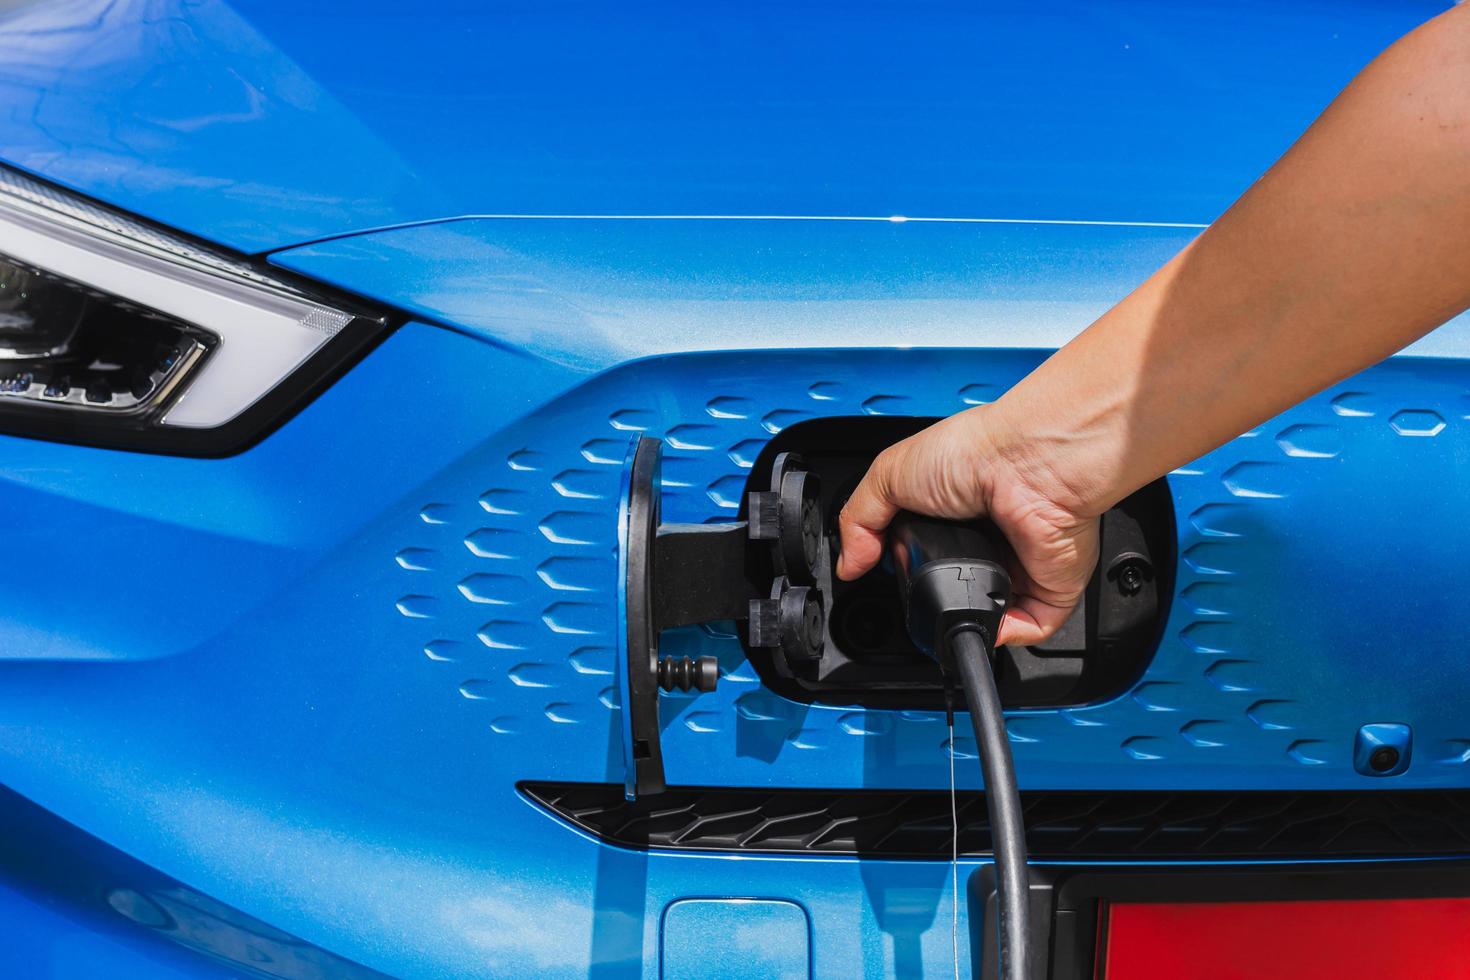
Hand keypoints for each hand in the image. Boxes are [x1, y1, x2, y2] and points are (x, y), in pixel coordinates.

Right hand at [835, 408, 1099, 646]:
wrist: (1027, 463)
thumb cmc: (973, 451)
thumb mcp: (888, 474)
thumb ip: (859, 519)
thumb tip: (849, 563)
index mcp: (956, 508)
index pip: (928, 549)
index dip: (906, 566)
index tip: (886, 574)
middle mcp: (992, 536)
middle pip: (959, 584)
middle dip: (938, 598)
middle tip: (921, 594)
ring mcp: (1022, 563)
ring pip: (993, 610)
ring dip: (970, 618)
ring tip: (950, 611)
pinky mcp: (1050, 585)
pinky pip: (1031, 625)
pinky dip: (1006, 632)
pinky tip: (985, 623)